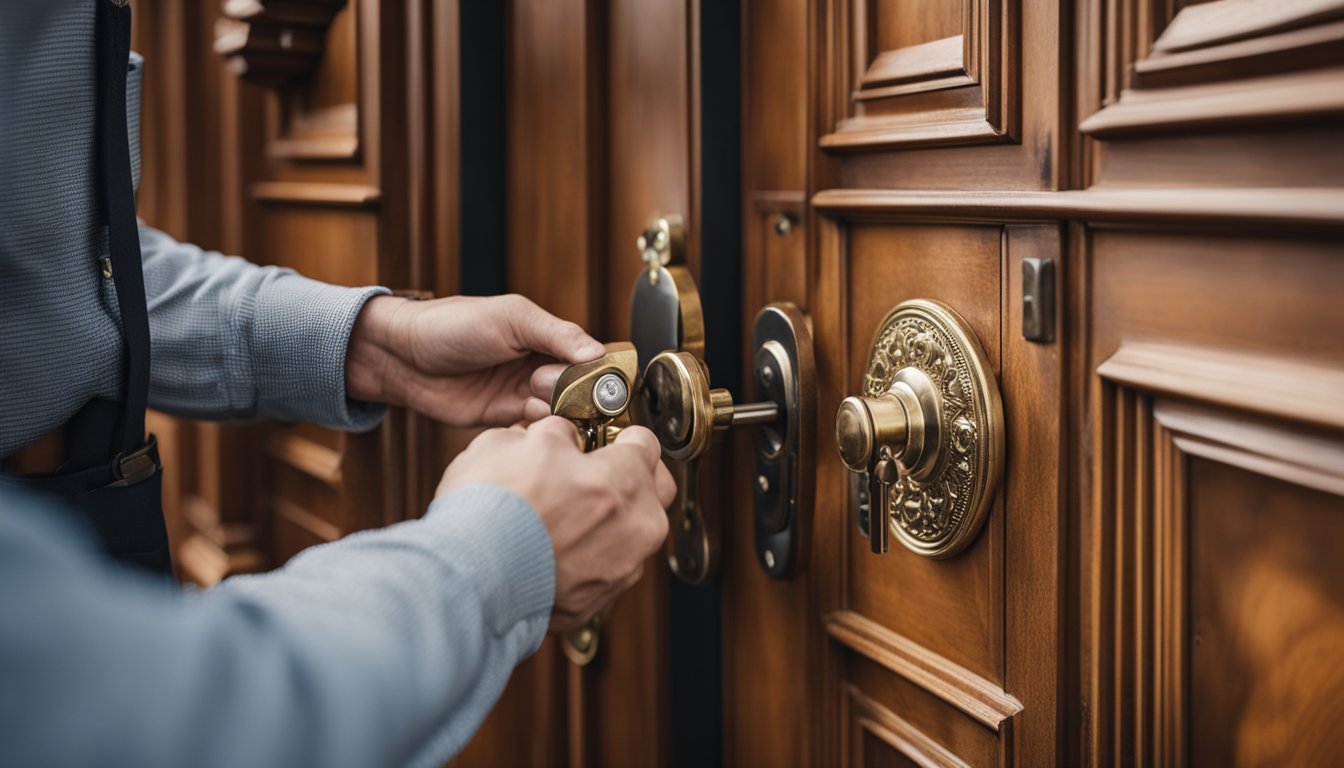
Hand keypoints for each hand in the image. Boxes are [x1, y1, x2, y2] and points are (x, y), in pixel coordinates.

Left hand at [346, 294, 605, 426]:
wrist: (402, 356)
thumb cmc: (452, 324)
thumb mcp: (511, 318)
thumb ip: (556, 334)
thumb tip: (597, 353)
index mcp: (547, 336)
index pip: (590, 358)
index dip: (596, 373)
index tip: (593, 382)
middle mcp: (540, 365)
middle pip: (579, 389)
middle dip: (568, 391)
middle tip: (540, 381)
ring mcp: (523, 392)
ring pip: (559, 411)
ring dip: (551, 410)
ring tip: (527, 396)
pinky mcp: (504, 417)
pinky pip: (533, 427)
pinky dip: (535, 427)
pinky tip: (523, 416)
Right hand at [437, 418, 675, 631]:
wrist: (463, 583)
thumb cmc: (482, 515)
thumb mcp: (507, 444)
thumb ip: (549, 435)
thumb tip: (560, 436)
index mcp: (616, 482)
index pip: (646, 444)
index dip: (623, 437)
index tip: (608, 441)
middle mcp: (632, 529)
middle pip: (656, 491)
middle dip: (634, 477)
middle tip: (598, 472)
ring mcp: (619, 570)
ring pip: (636, 534)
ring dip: (614, 520)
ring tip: (569, 515)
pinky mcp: (597, 602)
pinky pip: (609, 568)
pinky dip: (591, 556)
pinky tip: (556, 548)